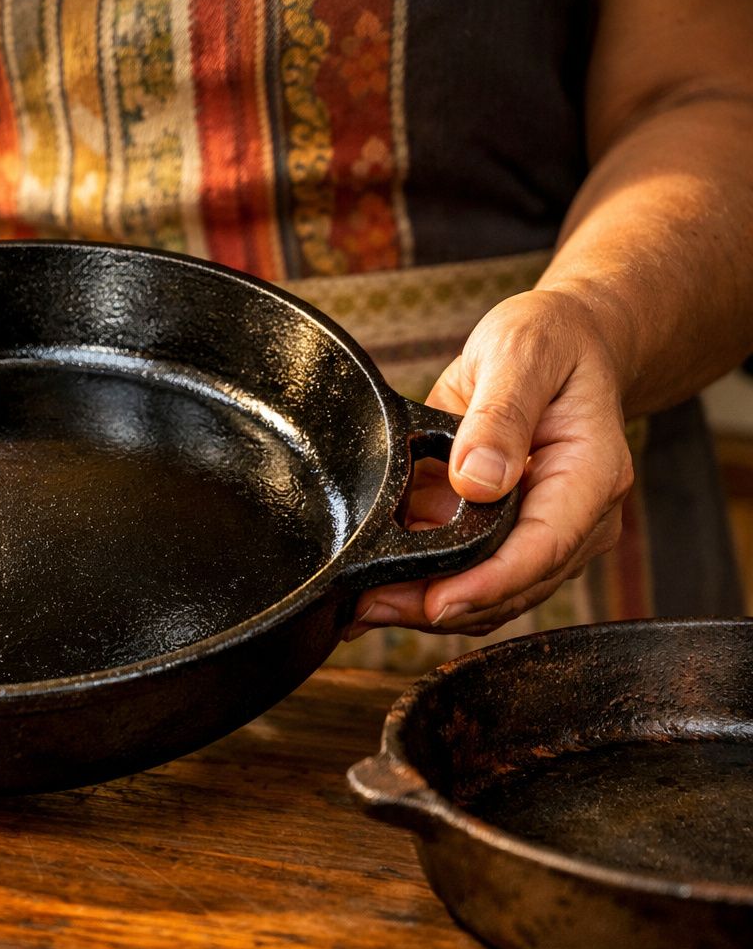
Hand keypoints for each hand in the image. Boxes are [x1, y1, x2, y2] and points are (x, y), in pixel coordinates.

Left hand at [345, 289, 635, 638]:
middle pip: (509, 587)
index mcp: (590, 477)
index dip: (487, 585)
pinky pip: (464, 570)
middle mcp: (573, 517)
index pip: (542, 549)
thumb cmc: (551, 341)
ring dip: (422, 603)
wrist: (564, 341)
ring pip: (485, 592)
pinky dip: (419, 580)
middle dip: (438, 605)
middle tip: (368, 608)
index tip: (435, 603)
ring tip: (359, 604)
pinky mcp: (503, 530)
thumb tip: (476, 480)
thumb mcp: (522, 355)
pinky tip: (373, 581)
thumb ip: (501, 416)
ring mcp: (538, 529)